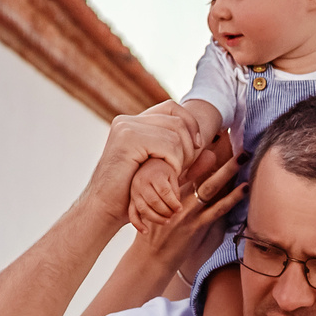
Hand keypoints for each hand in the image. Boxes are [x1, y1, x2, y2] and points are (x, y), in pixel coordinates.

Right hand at [88, 104, 197, 224]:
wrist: (104, 208)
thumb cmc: (130, 195)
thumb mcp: (163, 174)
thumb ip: (185, 161)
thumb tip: (211, 152)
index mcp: (132, 123)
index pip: (172, 107)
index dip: (190, 123)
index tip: (197, 146)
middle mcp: (127, 120)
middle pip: (177, 119)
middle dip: (189, 144)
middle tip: (185, 167)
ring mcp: (126, 127)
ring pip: (175, 133)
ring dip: (182, 157)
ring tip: (174, 174)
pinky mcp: (128, 139)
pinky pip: (168, 144)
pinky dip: (175, 162)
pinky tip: (168, 174)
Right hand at [127, 154, 183, 234]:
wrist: (147, 165)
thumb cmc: (163, 172)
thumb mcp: (172, 176)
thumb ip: (174, 191)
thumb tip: (177, 209)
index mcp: (154, 175)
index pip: (164, 191)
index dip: (173, 202)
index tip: (180, 209)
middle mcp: (141, 183)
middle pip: (154, 201)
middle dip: (166, 211)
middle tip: (173, 215)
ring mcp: (134, 192)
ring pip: (143, 209)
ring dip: (156, 218)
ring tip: (166, 221)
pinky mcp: (131, 200)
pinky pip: (132, 214)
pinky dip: (137, 224)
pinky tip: (146, 231)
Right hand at [138, 146, 243, 288]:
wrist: (151, 258)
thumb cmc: (156, 230)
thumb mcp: (157, 202)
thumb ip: (173, 185)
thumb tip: (194, 166)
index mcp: (166, 188)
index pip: (185, 162)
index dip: (199, 146)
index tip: (215, 130)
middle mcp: (176, 196)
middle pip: (199, 169)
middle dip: (217, 151)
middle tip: (230, 133)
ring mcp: (187, 211)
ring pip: (210, 186)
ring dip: (228, 170)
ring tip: (243, 156)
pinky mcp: (196, 227)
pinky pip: (217, 209)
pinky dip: (232, 198)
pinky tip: (245, 187)